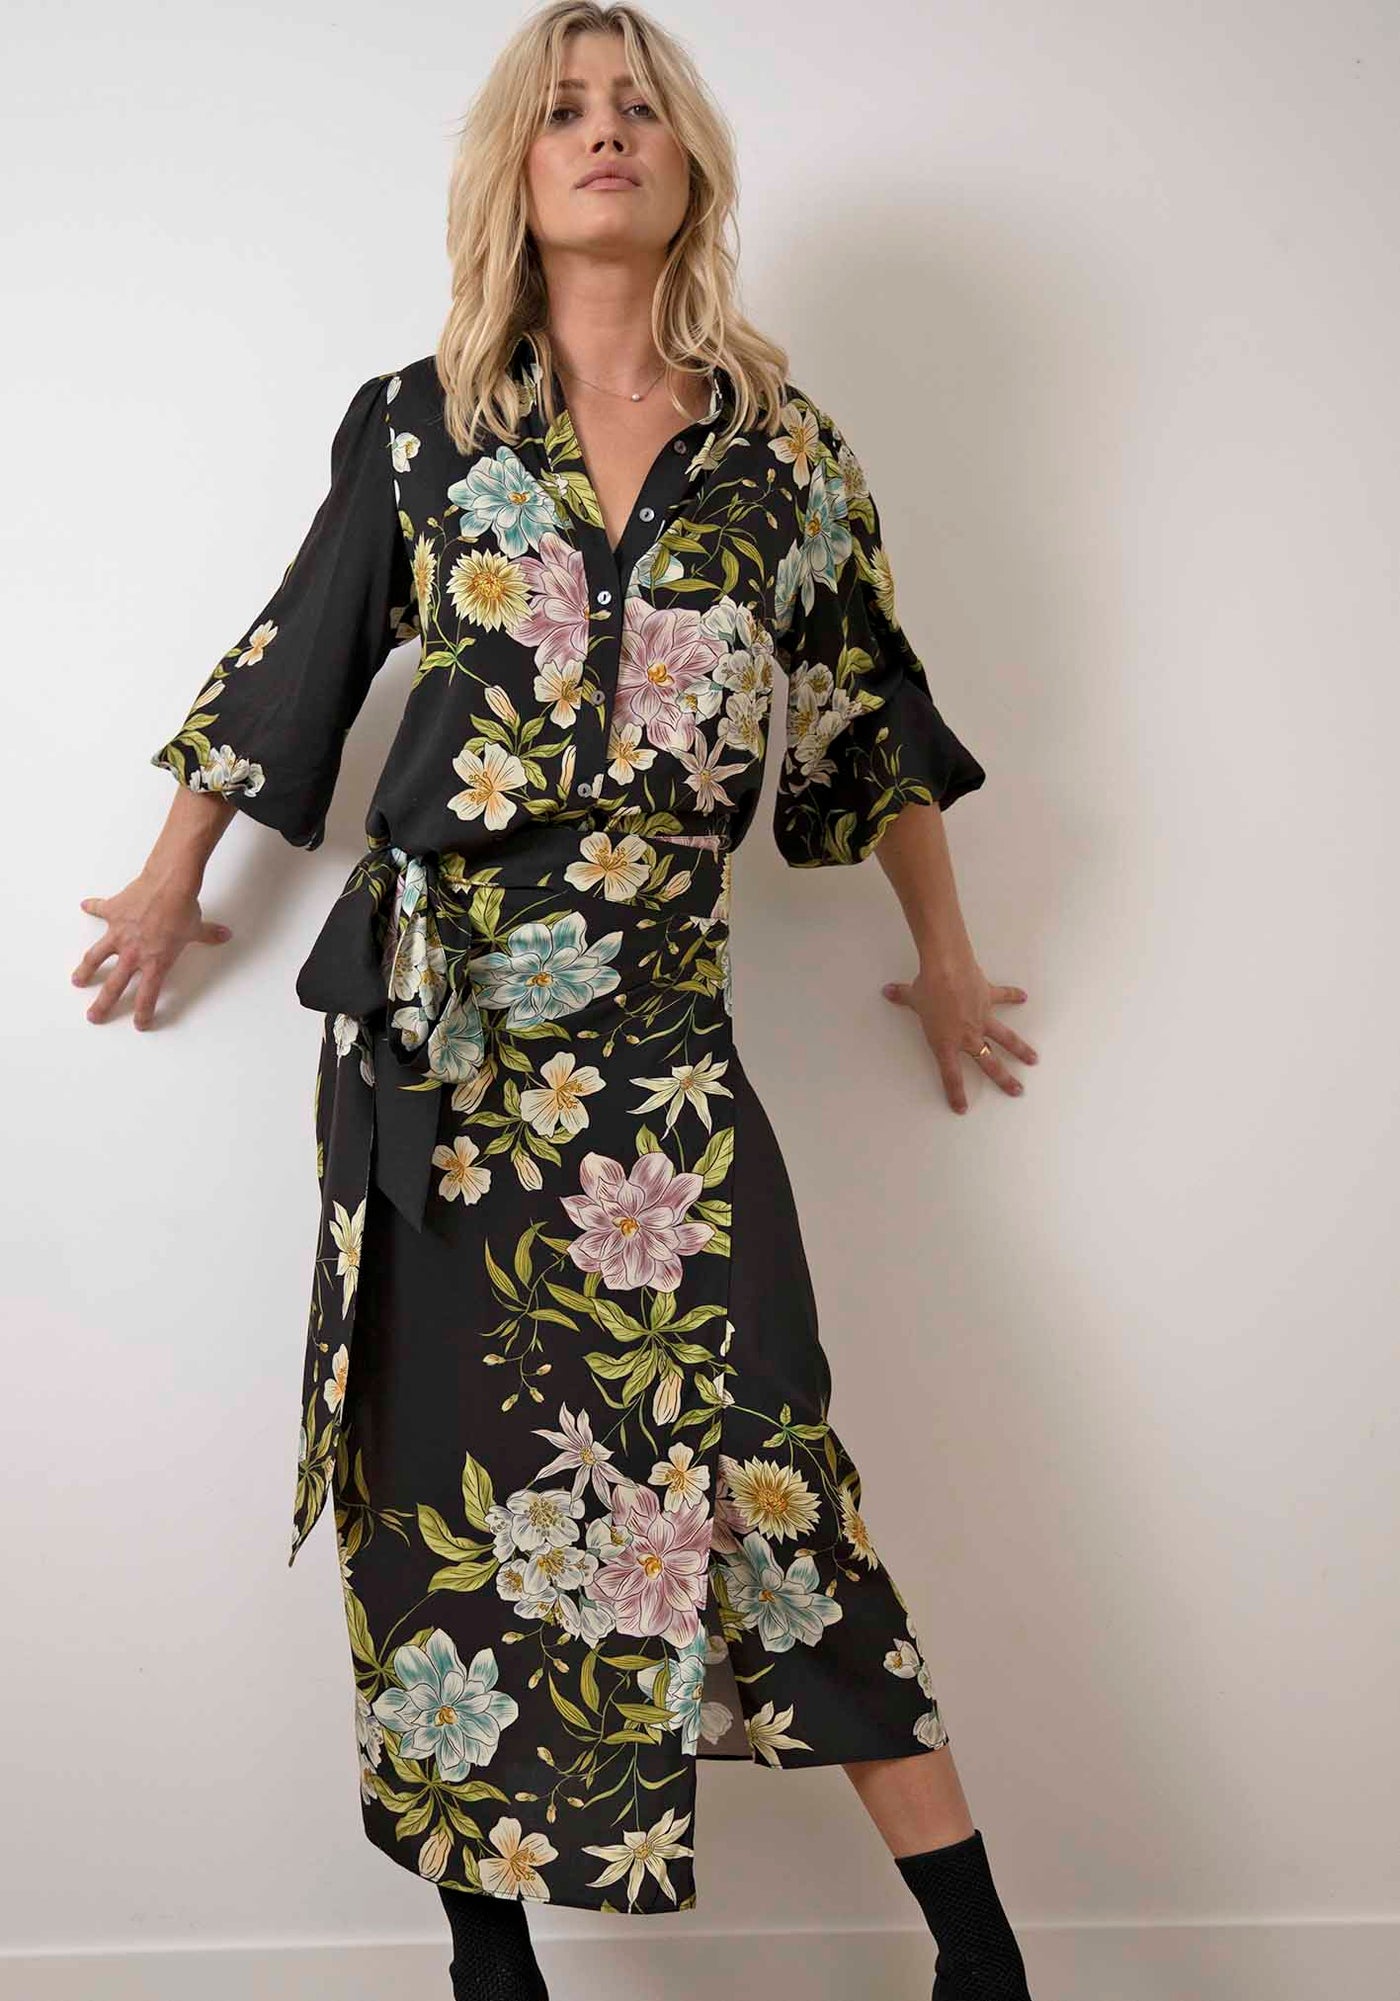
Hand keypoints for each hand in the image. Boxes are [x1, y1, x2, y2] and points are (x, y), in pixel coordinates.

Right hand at [72, 871, 231, 1029]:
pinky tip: (85, 906)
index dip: (144, 1012)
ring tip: (78, 980)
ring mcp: (119, 934)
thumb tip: (225, 935)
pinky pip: (100, 909)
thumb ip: (208, 936)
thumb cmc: (183, 909)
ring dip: (86, 970)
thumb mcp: (197, 928)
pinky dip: (93, 907)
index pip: (148, 995)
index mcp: (155, 961)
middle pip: (114, 986)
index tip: (139, 1023)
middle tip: (94, 1016)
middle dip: (103, 1004)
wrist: (170, 884)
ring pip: (96, 957)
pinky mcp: (113, 912)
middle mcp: (133, 952)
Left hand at [882, 954, 1036, 1113]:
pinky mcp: (990, 999)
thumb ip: (901, 998)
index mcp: (946, 1042)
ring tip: (1033, 1060)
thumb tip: (887, 991)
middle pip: (989, 1063)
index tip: (962, 1108)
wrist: (947, 968)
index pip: (951, 1075)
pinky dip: (1013, 997)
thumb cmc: (928, 988)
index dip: (955, 1094)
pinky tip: (1023, 998)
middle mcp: (968, 1035)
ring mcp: (982, 1018)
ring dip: (1020, 1050)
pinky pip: (1004, 998)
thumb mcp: (911, 997)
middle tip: (1016, 1091)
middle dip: (1004, 1079)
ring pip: (1006, 1039)